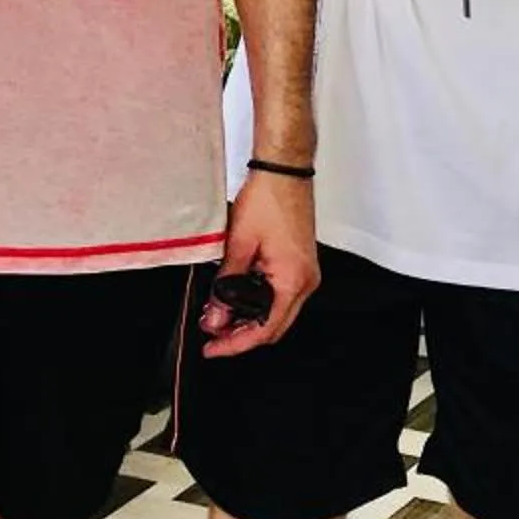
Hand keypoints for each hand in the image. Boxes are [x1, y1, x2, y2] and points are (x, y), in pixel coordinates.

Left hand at [199, 167, 318, 358]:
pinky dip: (259, 302)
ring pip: (277, 313)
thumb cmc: (269, 198)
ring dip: (249, 318)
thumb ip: (225, 285)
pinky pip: (280, 295)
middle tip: (212, 334)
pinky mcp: (299, 264)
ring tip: (218, 316)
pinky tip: (236, 298)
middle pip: (274, 327)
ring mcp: (305, 273)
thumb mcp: (239, 245)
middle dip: (242, 335)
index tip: (213, 348)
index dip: (236, 344)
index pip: (265, 330)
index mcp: (293, 280)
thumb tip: (215, 316)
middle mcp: (305, 281)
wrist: (284, 170)